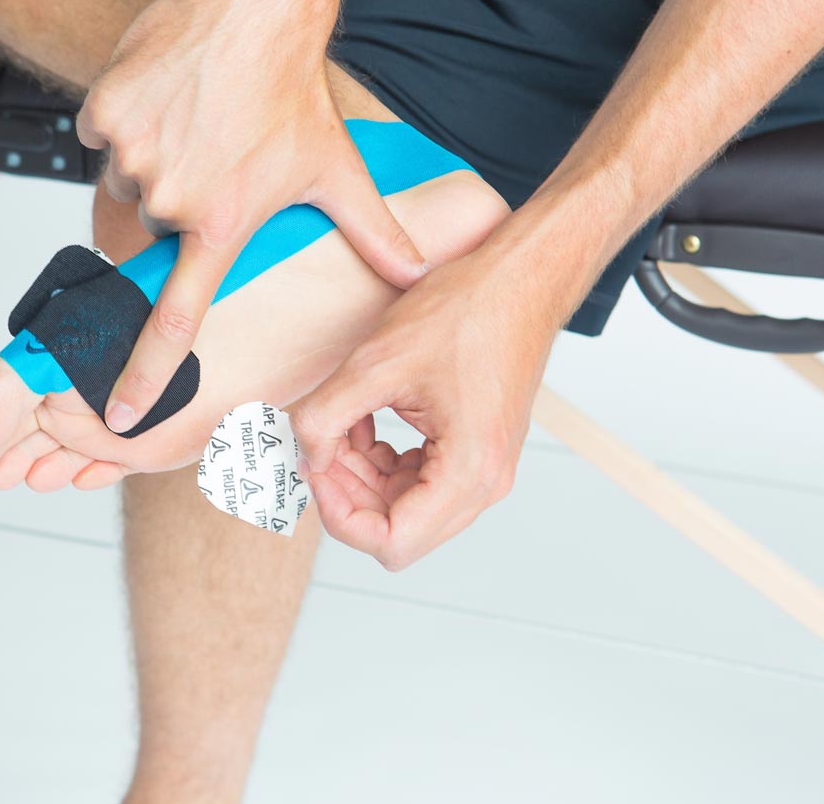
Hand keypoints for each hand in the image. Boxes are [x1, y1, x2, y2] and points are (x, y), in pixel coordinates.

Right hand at [78, 0, 427, 433]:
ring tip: (201, 123)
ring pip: (133, 178)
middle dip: (184, 201)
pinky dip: (130, 122)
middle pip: (161, 225)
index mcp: (222, 224)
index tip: (120, 412)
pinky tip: (171, 96)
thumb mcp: (335, 168)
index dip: (144, 375)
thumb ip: (371, 231)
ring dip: (158, 161)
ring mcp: (135, 153)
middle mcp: (172, 198)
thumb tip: (413, 273)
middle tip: (219, 157)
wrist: (255, 3)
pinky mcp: (105, 113)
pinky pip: (105, 135)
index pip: (175, 322)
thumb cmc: (291, 89)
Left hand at [289, 224, 571, 570]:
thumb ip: (324, 418)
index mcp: (469, 471)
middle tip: (318, 445)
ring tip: (339, 424)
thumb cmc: (467, 310)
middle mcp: (485, 482)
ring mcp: (484, 468)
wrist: (519, 279)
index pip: (392, 543)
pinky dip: (382, 461)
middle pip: (397, 530)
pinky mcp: (475, 451)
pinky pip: (418, 481)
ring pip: (404, 507)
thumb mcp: (375, 362)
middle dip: (347, 493)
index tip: (315, 468)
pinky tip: (363, 421)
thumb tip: (304, 456)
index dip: (339, 516)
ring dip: (362, 476)